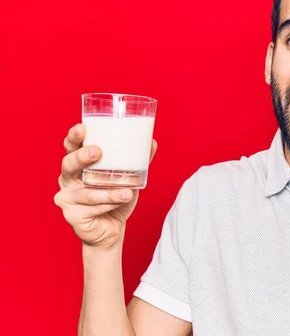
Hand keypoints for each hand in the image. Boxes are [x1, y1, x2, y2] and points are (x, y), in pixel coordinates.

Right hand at [54, 123, 157, 249]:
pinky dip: (109, 204)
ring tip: (127, 191)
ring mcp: (67, 198)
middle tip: (98, 152)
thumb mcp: (129, 177)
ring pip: (86, 191)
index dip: (73, 137)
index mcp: (78, 165)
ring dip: (108, 191)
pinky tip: (121, 201)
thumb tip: (152, 141)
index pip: (71, 147)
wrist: (111, 230)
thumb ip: (138, 160)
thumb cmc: (116, 198)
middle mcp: (68, 179)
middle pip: (68, 164)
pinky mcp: (72, 215)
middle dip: (82, 157)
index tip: (82, 128)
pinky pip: (91, 208)